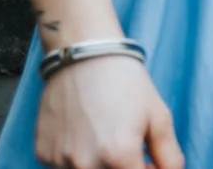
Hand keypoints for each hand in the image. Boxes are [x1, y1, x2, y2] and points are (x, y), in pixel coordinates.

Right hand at [33, 54, 181, 168]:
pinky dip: (77, 158)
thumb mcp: (159, 117)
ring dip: (100, 165)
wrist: (84, 55)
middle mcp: (86, 165)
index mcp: (119, 156)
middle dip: (123, 168)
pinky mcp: (43, 154)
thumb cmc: (126, 83)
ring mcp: (61, 161)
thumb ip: (169, 157)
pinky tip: (84, 132)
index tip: (148, 162)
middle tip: (128, 149)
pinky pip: (64, 167)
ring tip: (104, 135)